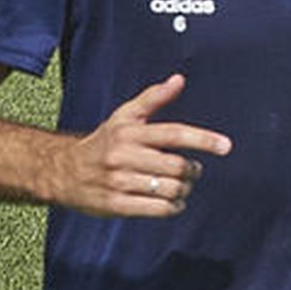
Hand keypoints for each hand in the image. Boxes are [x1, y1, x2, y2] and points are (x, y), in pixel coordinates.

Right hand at [54, 74, 231, 217]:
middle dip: (193, 171)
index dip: (202, 139)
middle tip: (194, 170)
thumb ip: (153, 98)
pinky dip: (173, 207)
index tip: (226, 146)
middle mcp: (124, 156)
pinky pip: (156, 209)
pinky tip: (174, 203)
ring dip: (184, 190)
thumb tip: (179, 79)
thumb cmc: (103, 142)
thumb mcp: (124, 116)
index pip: (173, 134)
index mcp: (129, 132)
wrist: (64, 171)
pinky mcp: (116, 205)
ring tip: (183, 187)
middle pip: (176, 166)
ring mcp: (119, 182)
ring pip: (169, 189)